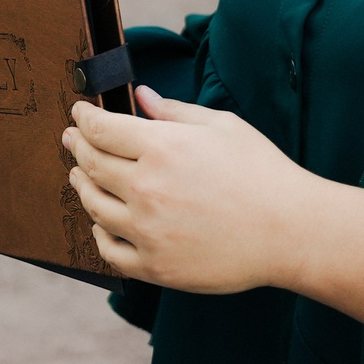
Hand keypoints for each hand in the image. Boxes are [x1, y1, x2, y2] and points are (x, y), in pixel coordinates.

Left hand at [62, 86, 329, 292]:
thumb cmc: (262, 173)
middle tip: (71, 140)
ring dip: (81, 186)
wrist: (291, 231)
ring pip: (94, 206)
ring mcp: (148, 231)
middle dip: (76, 147)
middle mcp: (146, 189)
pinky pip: (110, 251)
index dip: (84, 118)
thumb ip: (174, 111)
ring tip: (79, 177)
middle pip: (91, 165)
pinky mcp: (156, 266)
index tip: (79, 113)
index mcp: (161, 148)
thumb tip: (142, 97)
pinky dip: (98, 234)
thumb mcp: (221, 127)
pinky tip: (99, 223)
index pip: (101, 129)